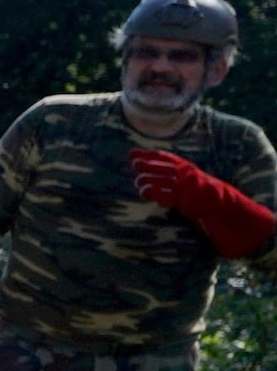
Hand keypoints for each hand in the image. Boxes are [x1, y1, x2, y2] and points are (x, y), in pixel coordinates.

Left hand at [132, 148, 276, 260]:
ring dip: (149, 176)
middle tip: (131, 159)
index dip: (155, 155)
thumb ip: (187, 187)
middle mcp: (194, 178)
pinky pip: (169, 195)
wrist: (239, 217)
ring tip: (136, 178)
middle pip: (167, 166)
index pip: (173, 160)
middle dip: (148, 162)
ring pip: (166, 179)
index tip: (139, 152)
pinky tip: (143, 190)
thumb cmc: (221, 207)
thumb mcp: (203, 191)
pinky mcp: (191, 202)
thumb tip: (168, 187)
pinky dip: (155, 191)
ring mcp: (192, 190)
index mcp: (197, 174)